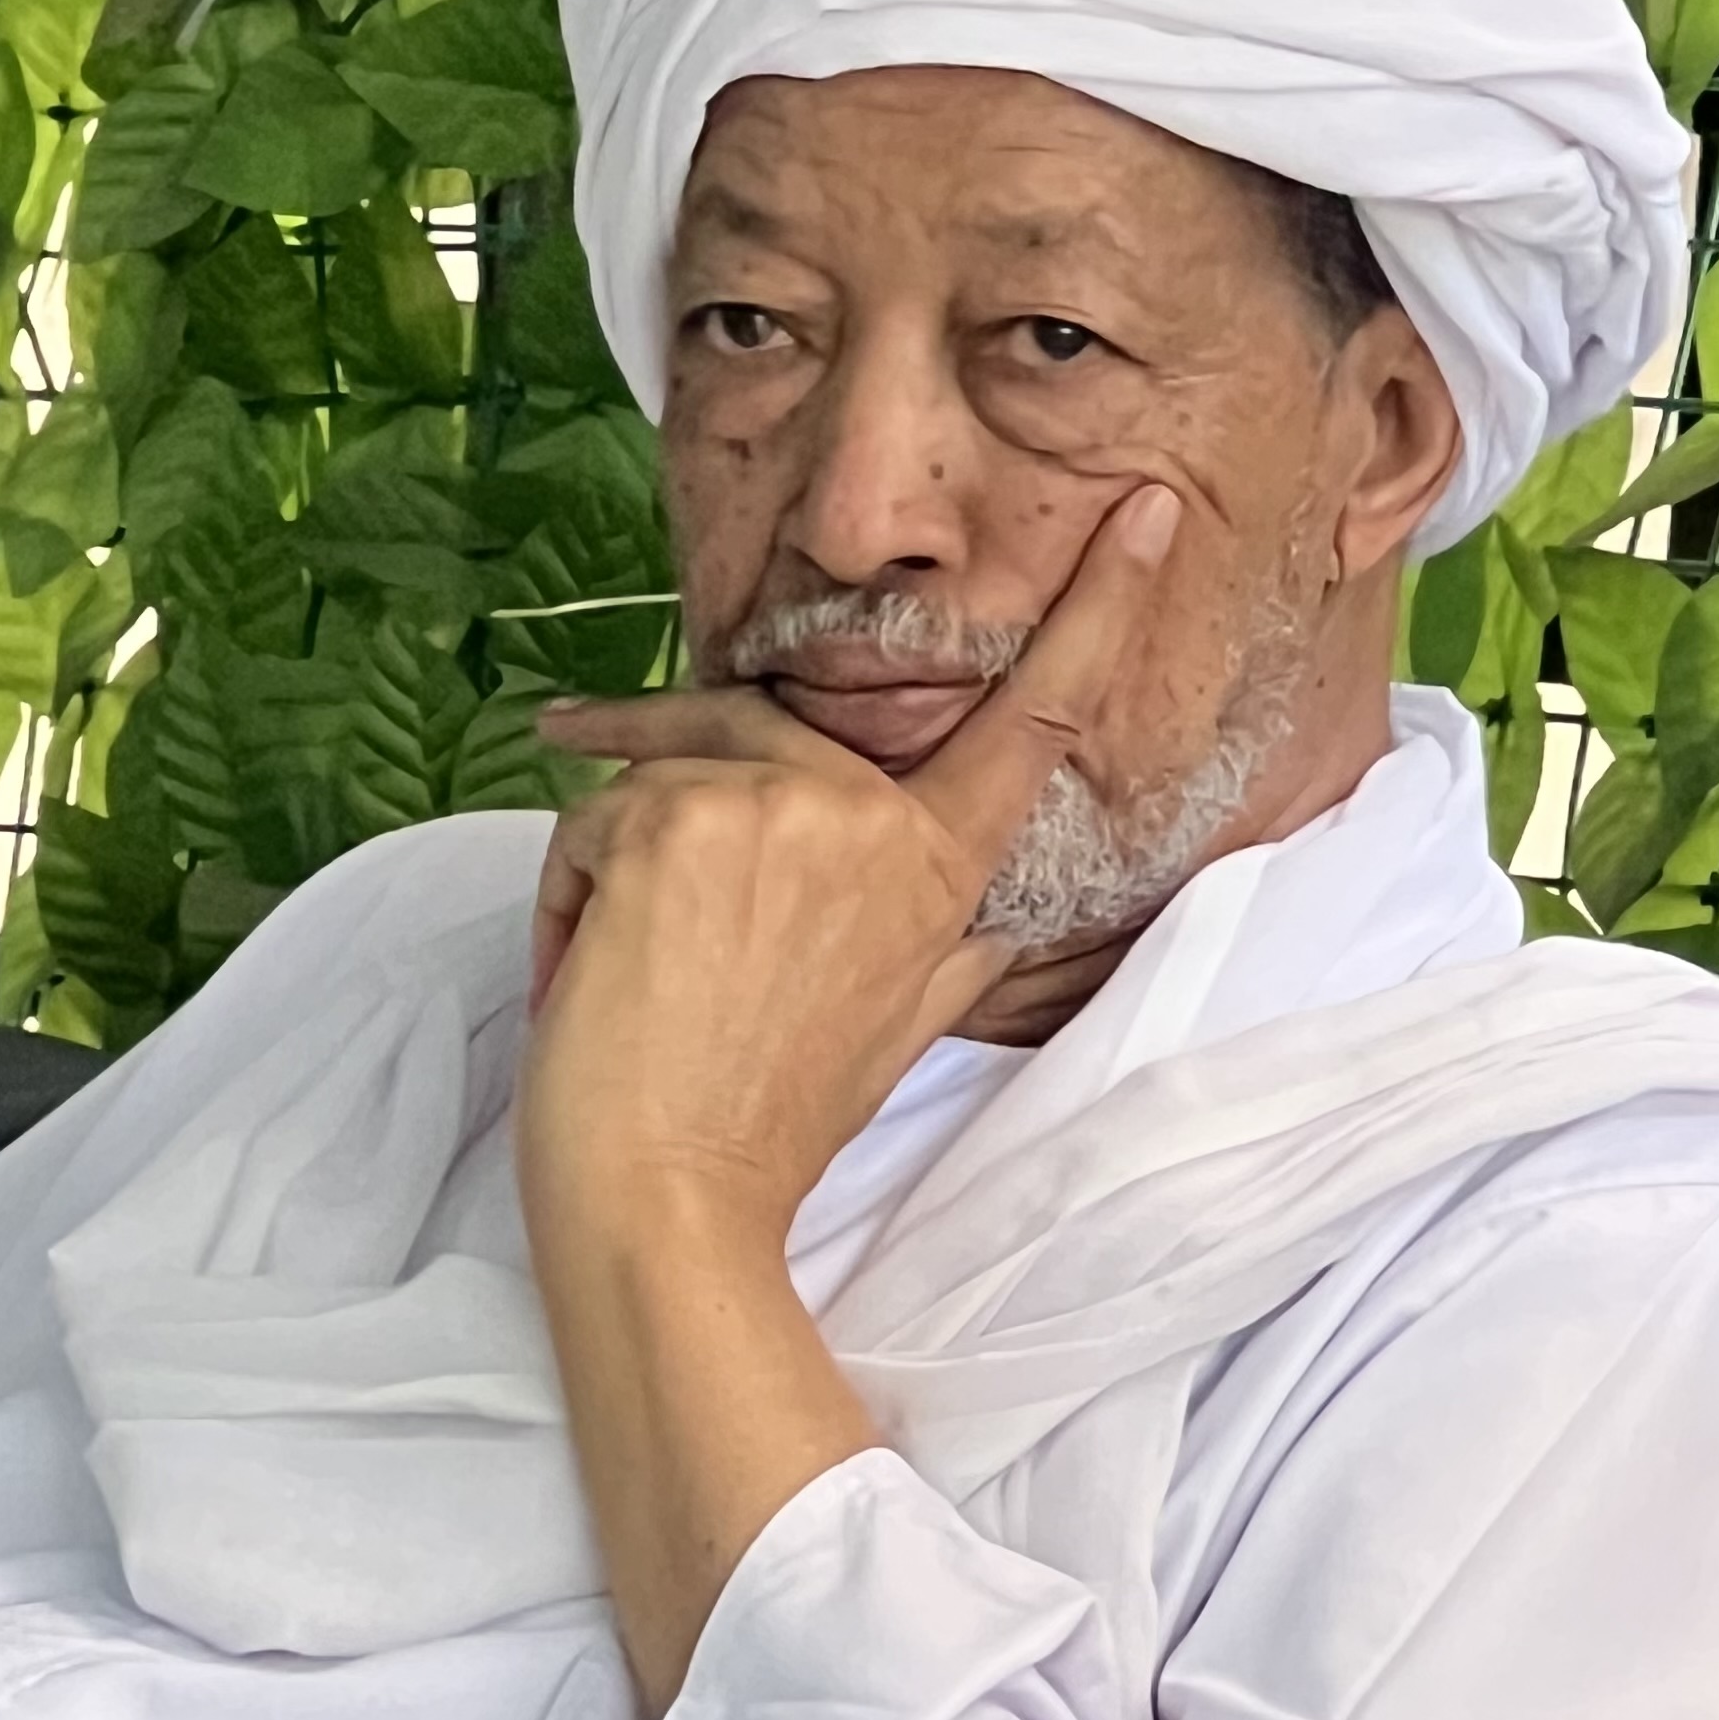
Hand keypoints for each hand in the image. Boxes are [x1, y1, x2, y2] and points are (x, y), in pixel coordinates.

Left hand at [512, 479, 1181, 1240]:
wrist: (665, 1207)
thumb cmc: (762, 1125)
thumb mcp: (897, 1027)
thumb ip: (954, 945)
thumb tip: (1010, 926)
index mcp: (936, 865)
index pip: (1034, 721)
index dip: (1102, 606)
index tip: (1150, 512)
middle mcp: (871, 819)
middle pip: (756, 735)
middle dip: (682, 822)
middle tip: (654, 952)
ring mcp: (777, 807)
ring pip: (662, 775)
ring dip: (616, 873)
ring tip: (625, 988)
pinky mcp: (676, 815)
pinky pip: (593, 811)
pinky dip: (568, 891)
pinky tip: (591, 977)